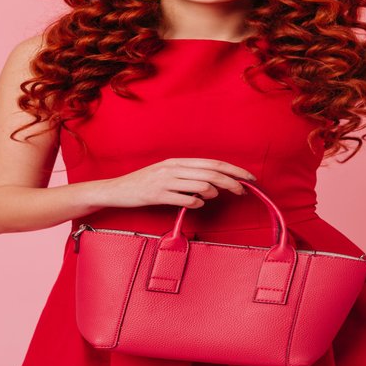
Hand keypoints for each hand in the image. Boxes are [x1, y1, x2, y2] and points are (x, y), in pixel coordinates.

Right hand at [93, 158, 258, 209]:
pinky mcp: (158, 195)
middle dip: (232, 182)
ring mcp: (165, 181)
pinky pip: (185, 199)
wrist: (116, 190)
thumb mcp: (166, 175)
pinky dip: (196, 202)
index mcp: (178, 161)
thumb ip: (187, 177)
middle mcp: (174, 168)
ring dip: (213, 192)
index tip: (249, 178)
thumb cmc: (143, 184)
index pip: (213, 163)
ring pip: (201, 185)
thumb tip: (211, 186)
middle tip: (244, 191)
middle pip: (211, 173)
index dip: (234, 170)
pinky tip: (196, 204)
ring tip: (214, 197)